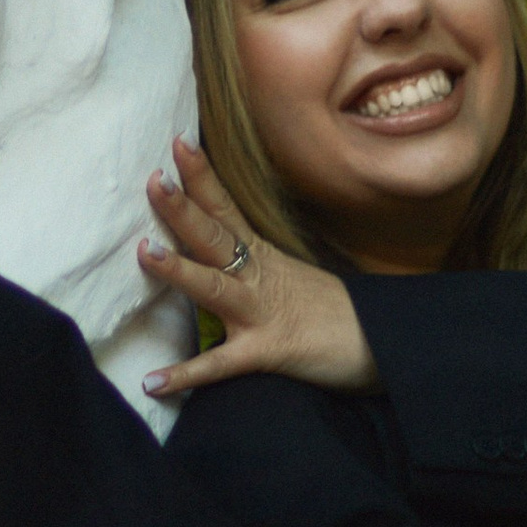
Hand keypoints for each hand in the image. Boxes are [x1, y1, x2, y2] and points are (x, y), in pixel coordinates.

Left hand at [137, 135, 377, 400]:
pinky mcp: (268, 352)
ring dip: (179, 270)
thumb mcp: (291, 277)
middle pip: (216, 237)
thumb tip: (217, 252)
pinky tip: (152, 383)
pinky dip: (187, 375)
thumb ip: (252, 265)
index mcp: (262, 256)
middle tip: (153, 179)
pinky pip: (221, 365)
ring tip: (143, 252)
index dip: (202, 178)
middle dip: (184, 209)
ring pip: (215, 287)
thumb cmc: (336, 312)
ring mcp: (262, 313)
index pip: (226, 209)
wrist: (382, 343)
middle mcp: (259, 277)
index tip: (178, 142)